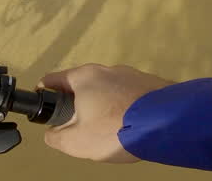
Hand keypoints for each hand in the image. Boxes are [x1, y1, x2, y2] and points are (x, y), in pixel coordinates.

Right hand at [39, 64, 173, 162]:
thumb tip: (51, 134)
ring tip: (110, 127)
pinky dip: (126, 107)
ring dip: (104, 105)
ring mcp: (131, 74)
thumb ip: (56, 137)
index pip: (53, 79)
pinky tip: (131, 124)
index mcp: (83, 77)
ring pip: (108, 89)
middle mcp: (106, 70)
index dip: (46, 95)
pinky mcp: (150, 83)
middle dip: (78, 103)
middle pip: (82, 84)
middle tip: (80, 124)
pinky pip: (130, 95)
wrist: (166, 124)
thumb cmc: (116, 129)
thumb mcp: (76, 142)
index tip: (47, 107)